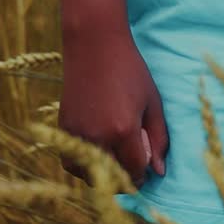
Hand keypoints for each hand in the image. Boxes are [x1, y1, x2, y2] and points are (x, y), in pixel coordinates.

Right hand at [58, 29, 168, 188]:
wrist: (95, 45)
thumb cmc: (130, 70)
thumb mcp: (152, 101)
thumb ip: (158, 138)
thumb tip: (159, 171)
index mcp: (124, 130)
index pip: (135, 172)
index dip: (143, 174)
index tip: (145, 169)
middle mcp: (98, 138)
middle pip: (112, 179)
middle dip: (124, 176)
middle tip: (130, 161)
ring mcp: (78, 134)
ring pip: (89, 175)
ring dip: (102, 173)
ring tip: (112, 155)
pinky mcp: (64, 129)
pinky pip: (72, 162)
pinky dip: (82, 163)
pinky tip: (95, 149)